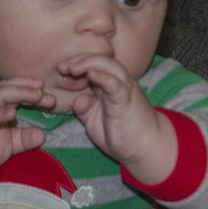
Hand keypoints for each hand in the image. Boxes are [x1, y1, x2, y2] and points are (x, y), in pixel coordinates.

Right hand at [0, 77, 53, 195]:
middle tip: (48, 93)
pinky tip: (12, 113)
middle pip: (9, 88)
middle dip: (30, 88)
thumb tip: (43, 135)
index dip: (33, 91)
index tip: (52, 98)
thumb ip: (23, 139)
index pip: (16, 91)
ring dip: (19, 93)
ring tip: (37, 95)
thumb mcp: (6, 146)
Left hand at [60, 54, 176, 183]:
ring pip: (109, 66)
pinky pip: (116, 84)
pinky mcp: (127, 101)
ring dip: (89, 63)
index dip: (76, 65)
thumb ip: (85, 109)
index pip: (93, 65)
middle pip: (100, 60)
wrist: (147, 148)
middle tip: (62, 67)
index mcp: (109, 86)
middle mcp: (118, 83)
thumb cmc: (123, 134)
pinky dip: (103, 76)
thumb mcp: (95, 122)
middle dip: (79, 60)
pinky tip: (91, 74)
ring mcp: (124, 90)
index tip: (61, 72)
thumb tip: (77, 99)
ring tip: (72, 68)